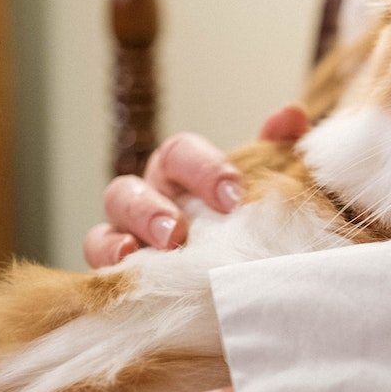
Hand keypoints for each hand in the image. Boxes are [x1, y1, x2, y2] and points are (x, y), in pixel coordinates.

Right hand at [84, 103, 310, 266]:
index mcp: (183, 173)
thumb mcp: (267, 187)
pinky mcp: (120, 270)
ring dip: (130, 233)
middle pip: (130, 186)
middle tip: (178, 230)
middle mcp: (150, 197)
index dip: (203, 169)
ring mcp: (128, 232)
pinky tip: (127, 266)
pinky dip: (108, 261)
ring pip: (108, 224)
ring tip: (157, 249)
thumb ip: (277, 151)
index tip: (233, 196)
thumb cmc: (251, 222)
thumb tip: (290, 115)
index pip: (180, 153)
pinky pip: (99, 262)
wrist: (248, 277)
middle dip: (152, 208)